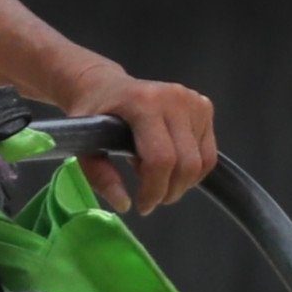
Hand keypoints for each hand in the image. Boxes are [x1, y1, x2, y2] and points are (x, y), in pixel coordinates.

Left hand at [62, 66, 218, 211]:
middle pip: (186, 164)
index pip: (161, 158)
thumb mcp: (83, 145)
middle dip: (169, 191)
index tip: (142, 205)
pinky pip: (208, 154)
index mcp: (143, 103)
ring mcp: (193, 100)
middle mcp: (174, 98)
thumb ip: (101, 177)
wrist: (106, 85)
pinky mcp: (204, 106)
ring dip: (181, 183)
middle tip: (151, 199)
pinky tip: (171, 166)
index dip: (154, 190)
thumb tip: (125, 205)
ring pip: (201, 162)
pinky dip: (192, 171)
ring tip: (157, 177)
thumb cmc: (93, 115)